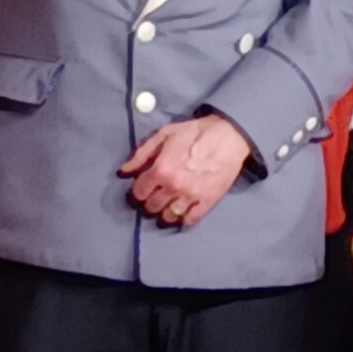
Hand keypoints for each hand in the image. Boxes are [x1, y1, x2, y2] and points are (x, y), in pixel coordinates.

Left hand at [119, 115, 251, 228]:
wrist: (228, 135)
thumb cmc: (194, 132)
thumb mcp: (164, 134)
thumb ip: (142, 153)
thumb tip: (124, 171)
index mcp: (160, 169)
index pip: (139, 192)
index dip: (138, 191)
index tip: (142, 190)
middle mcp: (173, 186)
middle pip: (152, 206)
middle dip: (150, 203)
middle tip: (154, 198)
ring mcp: (191, 196)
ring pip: (169, 216)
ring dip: (165, 213)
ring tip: (167, 207)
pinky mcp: (208, 201)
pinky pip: (191, 219)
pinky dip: (185, 219)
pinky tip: (183, 213)